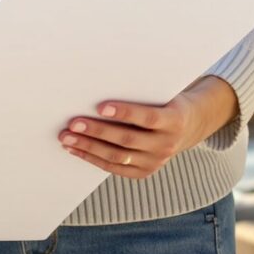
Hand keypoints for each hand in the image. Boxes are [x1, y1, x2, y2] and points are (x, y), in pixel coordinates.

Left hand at [59, 79, 236, 179]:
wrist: (187, 126)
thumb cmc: (165, 101)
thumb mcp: (162, 93)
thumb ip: (139, 92)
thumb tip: (101, 81)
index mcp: (174, 120)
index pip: (148, 118)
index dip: (125, 112)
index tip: (100, 106)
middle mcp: (167, 144)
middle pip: (127, 139)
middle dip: (97, 131)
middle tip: (73, 123)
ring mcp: (156, 161)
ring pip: (118, 156)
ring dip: (89, 147)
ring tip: (67, 138)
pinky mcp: (144, 172)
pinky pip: (115, 167)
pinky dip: (93, 158)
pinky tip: (76, 149)